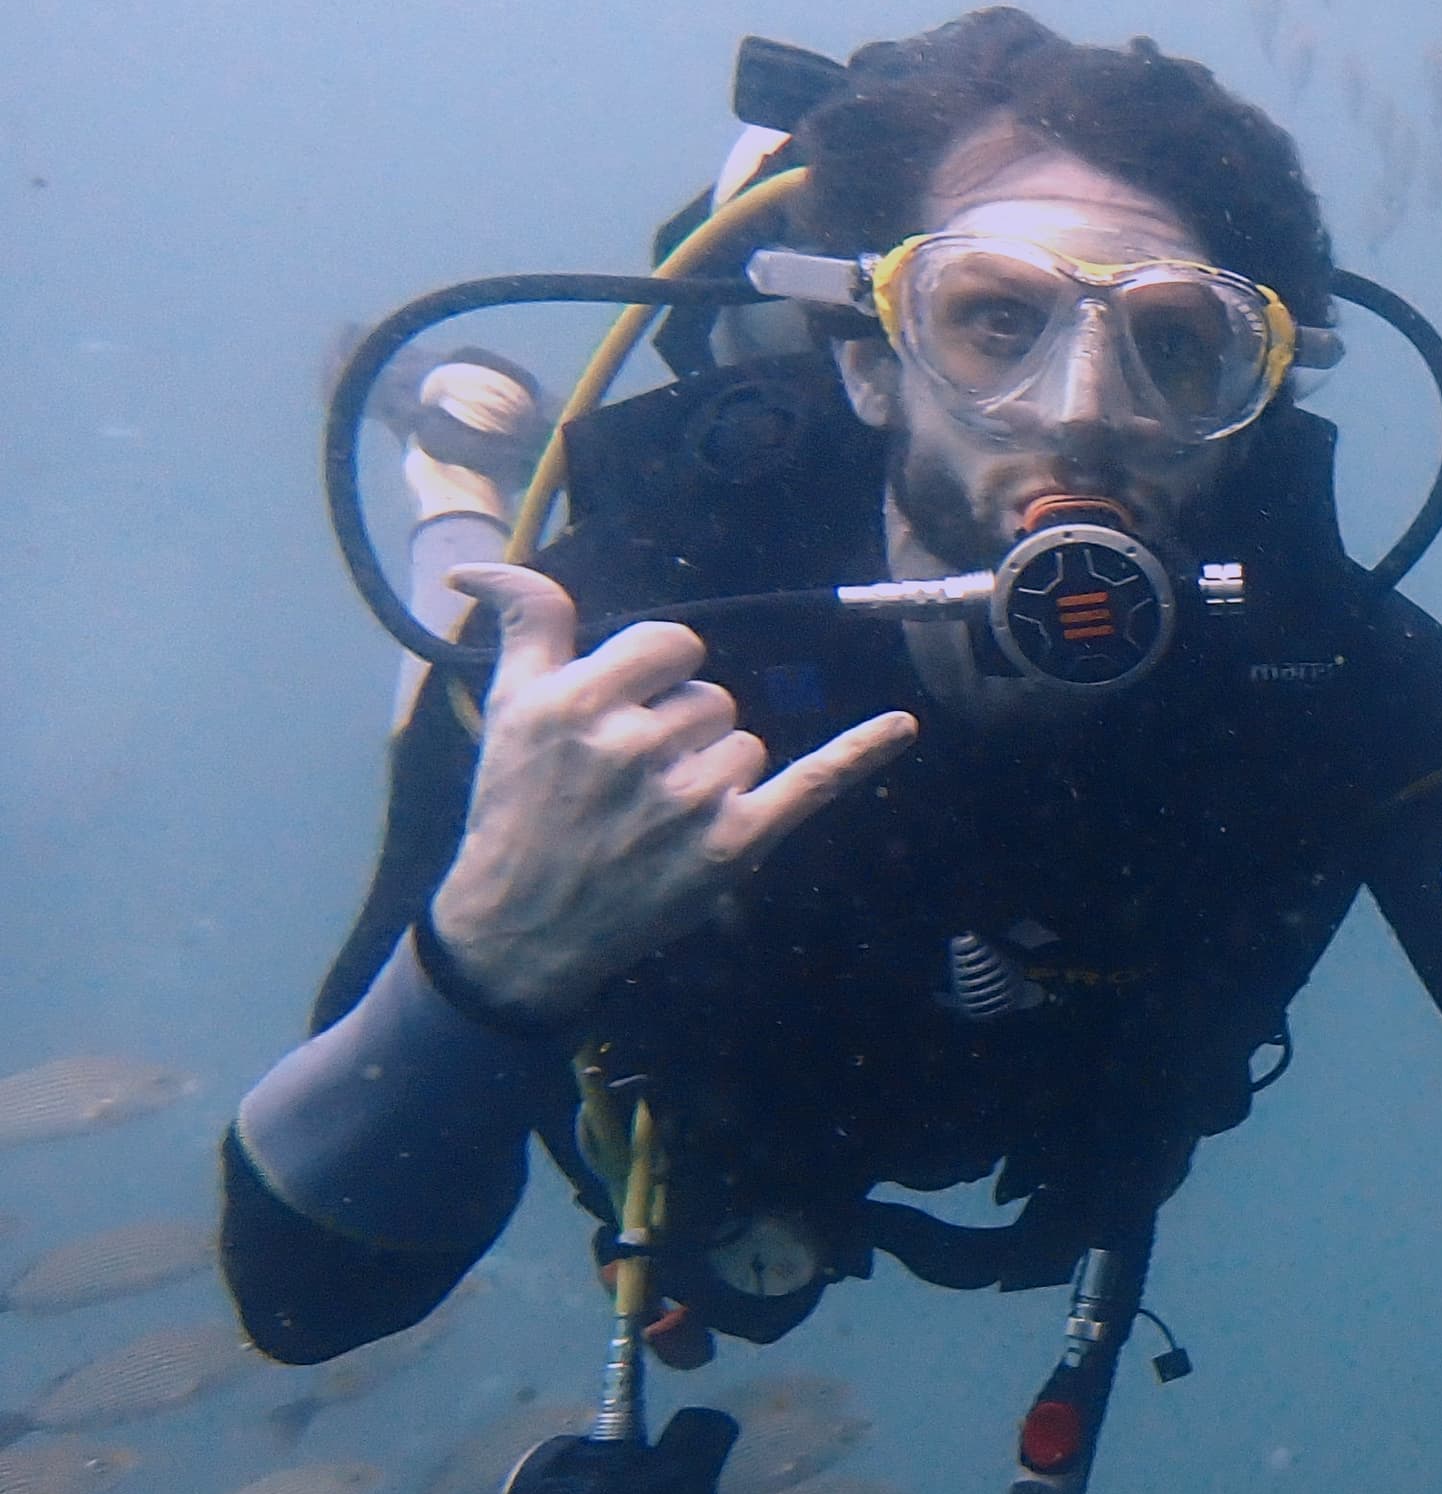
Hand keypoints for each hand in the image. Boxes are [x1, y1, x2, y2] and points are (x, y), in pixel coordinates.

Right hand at [427, 564, 918, 1023]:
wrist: (522, 927)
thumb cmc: (519, 809)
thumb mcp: (507, 709)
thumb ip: (526, 627)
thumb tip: (485, 566)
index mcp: (577, 702)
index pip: (671, 643)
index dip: (659, 671)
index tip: (632, 706)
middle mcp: (635, 745)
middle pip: (712, 697)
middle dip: (682, 728)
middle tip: (631, 779)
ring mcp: (691, 797)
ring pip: (746, 741)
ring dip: (715, 771)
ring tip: (658, 815)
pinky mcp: (736, 843)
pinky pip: (814, 780)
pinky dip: (860, 751)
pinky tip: (903, 725)